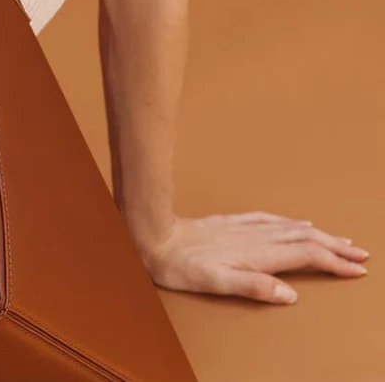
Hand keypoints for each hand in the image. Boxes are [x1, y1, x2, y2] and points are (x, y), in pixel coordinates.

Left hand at [135, 211, 369, 303]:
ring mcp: (243, 228)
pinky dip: (290, 222)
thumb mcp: (215, 282)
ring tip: (340, 239)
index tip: (358, 270)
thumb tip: (290, 294)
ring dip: (320, 234)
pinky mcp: (231, 223)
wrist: (152, 236)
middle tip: (361, 254)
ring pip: (291, 228)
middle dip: (336, 247)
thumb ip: (253, 286)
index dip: (334, 263)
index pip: (306, 256)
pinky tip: (296, 221)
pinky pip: (270, 219)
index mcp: (257, 254)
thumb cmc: (179, 265)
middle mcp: (255, 238)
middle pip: (306, 239)